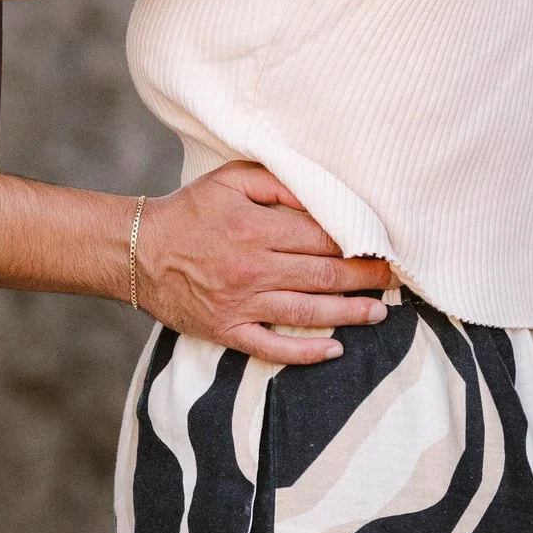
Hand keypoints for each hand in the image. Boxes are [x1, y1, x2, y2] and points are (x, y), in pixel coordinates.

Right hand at [136, 161, 394, 365]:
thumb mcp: (230, 180)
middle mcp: (253, 269)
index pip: (323, 238)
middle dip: (367, 279)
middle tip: (394, 280)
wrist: (138, 250)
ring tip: (378, 313)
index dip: (359, 243)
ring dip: (350, 314)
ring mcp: (241, 303)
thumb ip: (277, 184)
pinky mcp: (227, 329)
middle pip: (325, 277)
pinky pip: (273, 348)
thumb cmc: (189, 210)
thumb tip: (321, 197)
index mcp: (256, 229)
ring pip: (308, 313)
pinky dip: (306, 352)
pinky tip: (333, 350)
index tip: (384, 246)